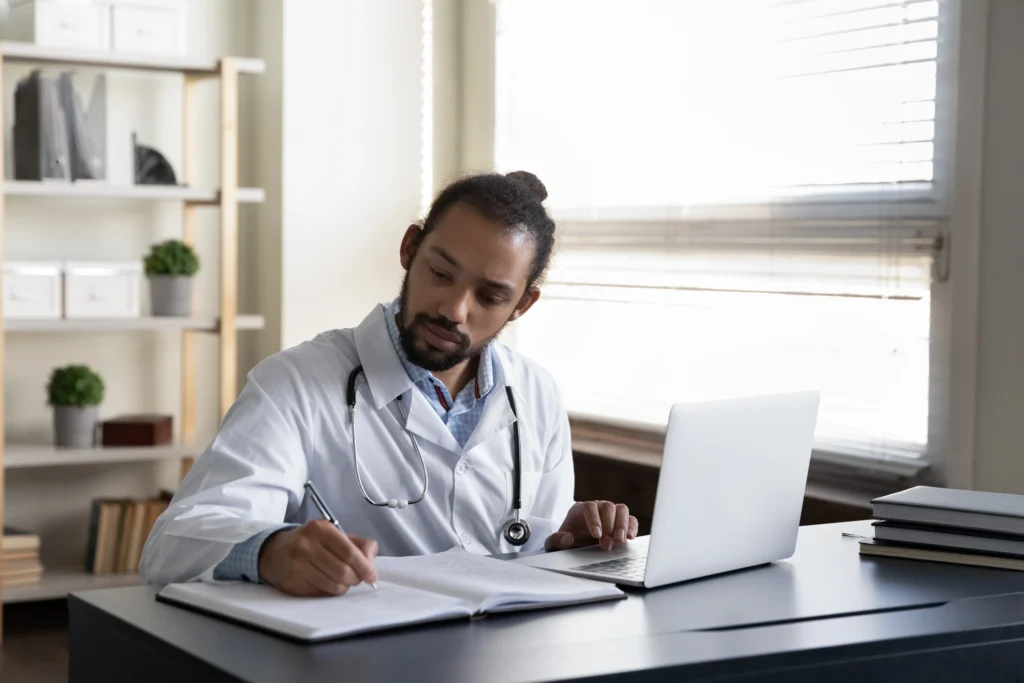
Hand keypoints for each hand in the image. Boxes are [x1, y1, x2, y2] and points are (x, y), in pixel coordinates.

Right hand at [257, 520, 378, 596]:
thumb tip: (371, 561)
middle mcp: (306, 545)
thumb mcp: (334, 535)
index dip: (364, 567)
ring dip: (344, 587)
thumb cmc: (312, 543)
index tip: (372, 576)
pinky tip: (327, 583)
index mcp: (321, 529)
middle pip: (343, 571)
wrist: (275, 552)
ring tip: (342, 581)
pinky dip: (330, 591)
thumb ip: (359, 544)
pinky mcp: (292, 583)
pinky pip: (321, 593)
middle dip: (355, 579)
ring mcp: (297, 565)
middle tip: (357, 579)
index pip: (349, 552)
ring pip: (333, 585)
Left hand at [544, 500, 638, 551]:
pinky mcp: (622, 522)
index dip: (594, 519)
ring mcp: (611, 514)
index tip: (596, 535)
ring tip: (620, 541)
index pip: (589, 507)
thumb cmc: (567, 541)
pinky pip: (631, 519)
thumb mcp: (556, 543)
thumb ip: (556, 541)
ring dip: (622, 524)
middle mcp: (598, 508)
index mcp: (580, 509)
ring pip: (621, 509)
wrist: (576, 545)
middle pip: (607, 507)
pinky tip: (630, 538)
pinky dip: (632, 527)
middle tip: (606, 545)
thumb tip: (567, 538)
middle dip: (609, 526)